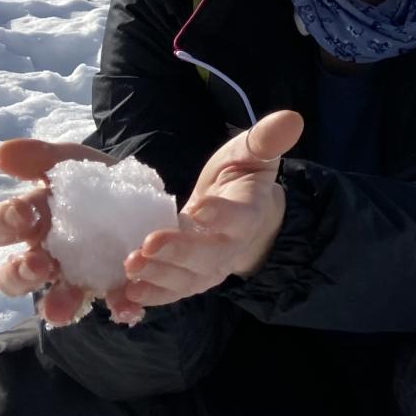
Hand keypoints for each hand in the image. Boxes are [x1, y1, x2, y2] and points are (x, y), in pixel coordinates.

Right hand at [0, 137, 138, 326]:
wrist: (146, 194)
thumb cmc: (95, 181)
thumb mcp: (72, 162)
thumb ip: (40, 158)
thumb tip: (0, 154)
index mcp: (30, 225)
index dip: (2, 224)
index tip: (21, 213)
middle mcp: (46, 258)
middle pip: (14, 277)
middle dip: (20, 274)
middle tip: (39, 264)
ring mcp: (79, 278)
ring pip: (57, 301)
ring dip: (57, 304)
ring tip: (62, 309)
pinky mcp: (116, 288)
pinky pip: (115, 303)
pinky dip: (119, 306)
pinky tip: (127, 305)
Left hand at [120, 111, 303, 310]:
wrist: (239, 217)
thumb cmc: (240, 180)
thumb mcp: (250, 153)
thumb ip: (266, 139)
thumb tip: (291, 118)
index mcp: (246, 214)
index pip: (239, 218)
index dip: (222, 215)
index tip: (199, 207)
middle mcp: (229, 247)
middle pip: (209, 257)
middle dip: (179, 253)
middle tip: (148, 245)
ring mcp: (207, 269)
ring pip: (186, 281)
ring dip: (158, 277)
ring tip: (130, 267)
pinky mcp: (185, 280)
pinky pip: (168, 294)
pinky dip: (147, 297)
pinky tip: (123, 296)